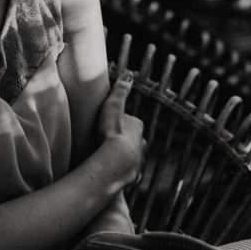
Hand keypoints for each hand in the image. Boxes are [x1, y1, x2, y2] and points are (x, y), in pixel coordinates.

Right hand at [95, 72, 144, 189]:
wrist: (115, 163)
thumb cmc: (112, 132)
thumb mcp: (113, 106)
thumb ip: (120, 90)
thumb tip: (129, 73)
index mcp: (138, 127)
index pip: (131, 122)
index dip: (120, 123)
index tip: (109, 126)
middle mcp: (142, 144)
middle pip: (133, 140)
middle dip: (124, 141)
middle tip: (108, 142)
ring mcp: (138, 161)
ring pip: (132, 157)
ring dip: (123, 157)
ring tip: (108, 159)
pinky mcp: (132, 176)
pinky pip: (127, 173)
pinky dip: (121, 172)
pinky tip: (111, 173)